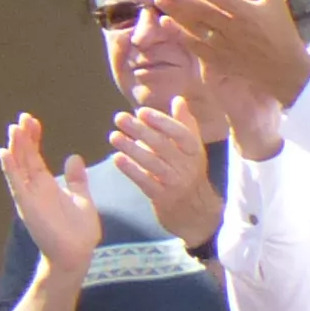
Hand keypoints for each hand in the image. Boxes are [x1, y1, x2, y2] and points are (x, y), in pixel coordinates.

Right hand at [0, 114, 103, 276]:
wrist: (78, 255)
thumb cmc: (80, 232)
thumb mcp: (82, 199)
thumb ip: (76, 179)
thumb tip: (74, 157)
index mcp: (46, 184)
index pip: (35, 155)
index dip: (32, 138)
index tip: (31, 120)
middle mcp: (34, 187)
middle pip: (24, 156)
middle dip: (23, 137)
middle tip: (23, 118)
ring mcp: (29, 196)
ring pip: (18, 166)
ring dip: (15, 148)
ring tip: (14, 129)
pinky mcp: (27, 205)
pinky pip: (16, 184)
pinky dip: (9, 168)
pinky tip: (4, 153)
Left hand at [109, 98, 222, 248]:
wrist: (196, 211)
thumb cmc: (188, 171)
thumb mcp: (191, 148)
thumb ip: (184, 124)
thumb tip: (179, 99)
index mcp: (194, 151)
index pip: (182, 134)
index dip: (162, 122)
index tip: (142, 112)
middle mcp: (187, 166)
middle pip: (163, 146)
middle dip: (140, 131)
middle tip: (119, 118)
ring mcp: (175, 182)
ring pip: (153, 163)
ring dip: (132, 149)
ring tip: (113, 136)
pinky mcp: (162, 197)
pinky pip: (146, 182)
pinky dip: (131, 170)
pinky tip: (117, 158)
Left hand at [152, 0, 309, 114]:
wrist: (285, 68)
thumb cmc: (280, 29)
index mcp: (249, 13)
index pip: (226, 1)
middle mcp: (235, 29)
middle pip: (203, 12)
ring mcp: (225, 45)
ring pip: (195, 27)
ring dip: (175, 13)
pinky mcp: (219, 59)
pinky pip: (195, 45)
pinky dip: (179, 34)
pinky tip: (165, 22)